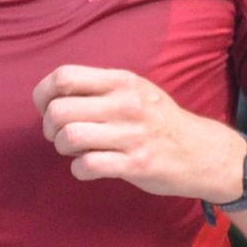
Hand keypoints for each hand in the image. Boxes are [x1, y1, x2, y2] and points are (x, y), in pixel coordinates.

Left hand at [33, 63, 246, 201]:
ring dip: (63, 148)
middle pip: (59, 110)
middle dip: (49, 128)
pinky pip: (87, 165)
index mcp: (122, 81)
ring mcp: (132, 134)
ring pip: (69, 138)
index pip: (64, 76)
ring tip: (75, 151)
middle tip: (60, 136)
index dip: (43, 95)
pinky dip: (79, 169)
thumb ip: (99, 88)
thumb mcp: (136, 90)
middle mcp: (126, 104)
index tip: (46, 109)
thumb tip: (54, 95)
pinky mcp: (136, 164)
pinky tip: (88, 168)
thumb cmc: (160, 121)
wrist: (203, 151)